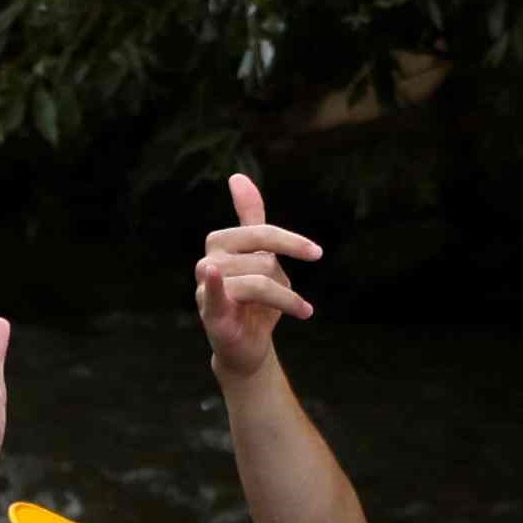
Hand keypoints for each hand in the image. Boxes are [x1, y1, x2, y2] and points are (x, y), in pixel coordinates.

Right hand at [192, 166, 319, 371]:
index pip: (261, 232)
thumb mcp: (259, 256)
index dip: (291, 242)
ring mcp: (206, 289)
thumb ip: (250, 217)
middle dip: (284, 281)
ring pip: (260, 281)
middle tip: (291, 299)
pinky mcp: (210, 314)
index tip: (316, 253)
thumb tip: (237, 176)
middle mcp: (208, 261)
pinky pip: (213, 294)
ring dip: (287, 301)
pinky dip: (213, 283)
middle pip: (264, 259)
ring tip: (298, 312)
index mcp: (220, 243)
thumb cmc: (255, 300)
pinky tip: (211, 274)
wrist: (248, 347)